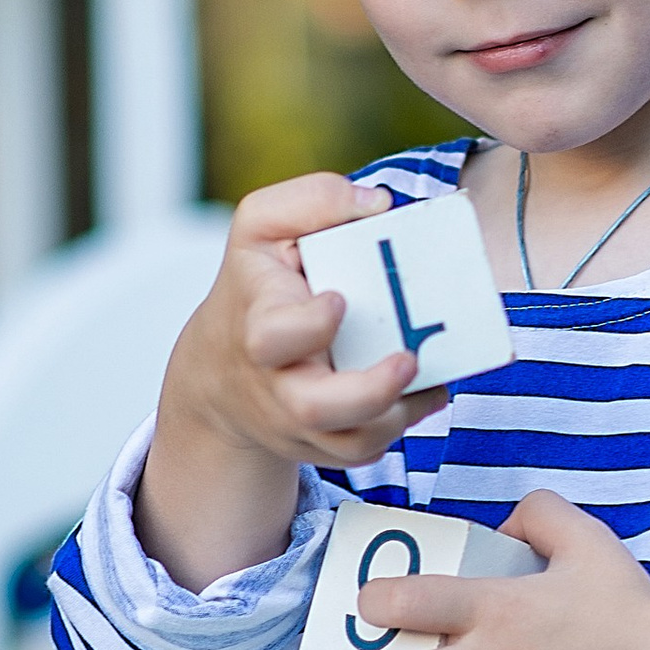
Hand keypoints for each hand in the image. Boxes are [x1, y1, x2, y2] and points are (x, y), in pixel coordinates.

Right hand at [138, 176, 439, 589]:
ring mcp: (299, 421)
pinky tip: (429, 388)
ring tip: (428, 373)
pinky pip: (365, 449)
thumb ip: (310, 200)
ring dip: (397, 413)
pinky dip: (405, 422)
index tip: (340, 300)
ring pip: (349, 442)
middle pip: (312, 407)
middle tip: (407, 359)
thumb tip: (377, 204)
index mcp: (258, 325)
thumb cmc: (255, 288)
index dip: (309, 324)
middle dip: (366, 391)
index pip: (272, 336)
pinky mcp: (322, 444)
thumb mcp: (260, 230)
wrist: (221, 372)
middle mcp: (276, 382)